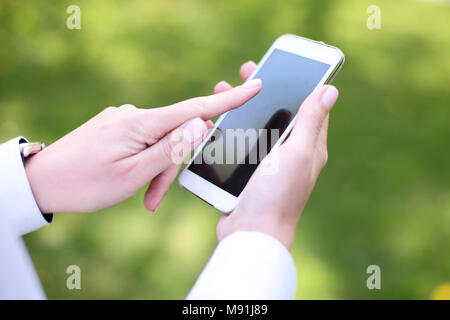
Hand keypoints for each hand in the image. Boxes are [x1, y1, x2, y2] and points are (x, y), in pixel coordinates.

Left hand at [25, 80, 261, 212]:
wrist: (43, 182)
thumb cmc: (87, 184)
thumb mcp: (134, 174)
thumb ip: (170, 149)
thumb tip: (200, 123)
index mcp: (141, 124)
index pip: (194, 109)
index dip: (227, 100)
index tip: (253, 85)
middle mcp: (133, 115)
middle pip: (174, 135)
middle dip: (171, 166)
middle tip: (152, 198)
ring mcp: (123, 120)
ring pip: (157, 143)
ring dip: (155, 169)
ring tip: (141, 196)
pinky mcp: (115, 127)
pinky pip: (141, 142)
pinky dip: (143, 163)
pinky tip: (131, 181)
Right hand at [215, 61, 338, 248]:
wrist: (251, 234)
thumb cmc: (276, 194)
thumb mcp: (297, 153)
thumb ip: (311, 122)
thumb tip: (330, 90)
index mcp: (308, 147)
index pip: (308, 108)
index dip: (296, 85)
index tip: (278, 67)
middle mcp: (290, 154)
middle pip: (279, 114)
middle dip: (262, 92)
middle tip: (244, 73)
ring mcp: (269, 165)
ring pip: (256, 127)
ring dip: (241, 107)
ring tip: (222, 92)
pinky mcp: (249, 174)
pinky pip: (241, 144)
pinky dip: (230, 129)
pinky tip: (215, 122)